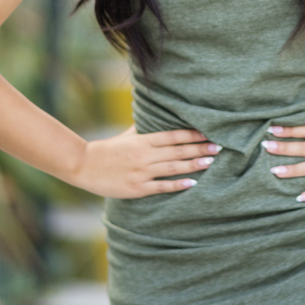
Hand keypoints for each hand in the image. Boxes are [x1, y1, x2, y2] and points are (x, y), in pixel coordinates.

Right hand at [72, 125, 220, 198]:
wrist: (85, 165)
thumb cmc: (110, 149)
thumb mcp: (128, 134)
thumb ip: (146, 129)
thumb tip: (162, 116)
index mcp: (143, 140)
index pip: (173, 136)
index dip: (192, 134)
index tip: (208, 132)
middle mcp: (144, 155)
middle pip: (177, 151)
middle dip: (199, 148)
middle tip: (219, 147)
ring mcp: (141, 172)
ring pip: (172, 168)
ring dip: (193, 165)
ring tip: (210, 161)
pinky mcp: (137, 188)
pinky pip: (161, 186)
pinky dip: (177, 185)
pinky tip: (192, 183)